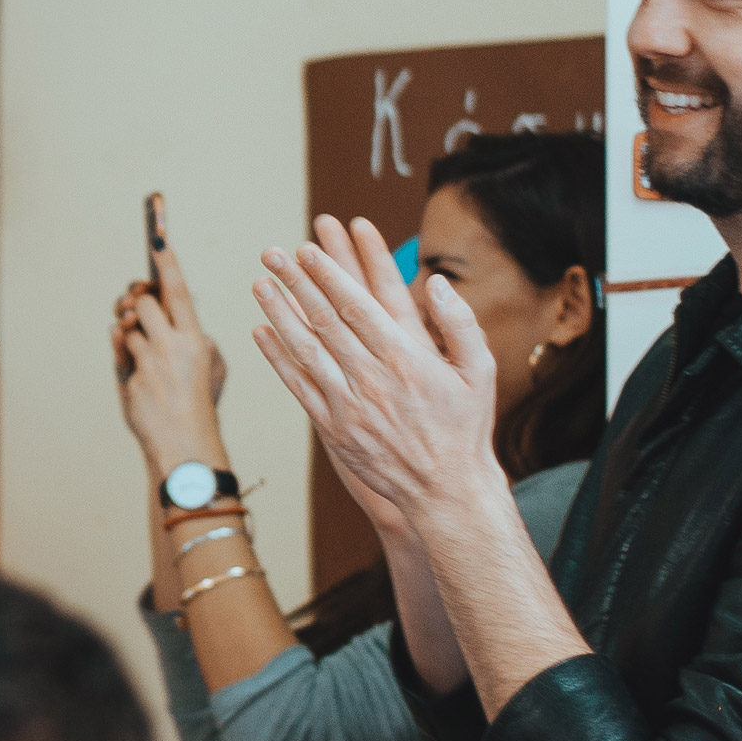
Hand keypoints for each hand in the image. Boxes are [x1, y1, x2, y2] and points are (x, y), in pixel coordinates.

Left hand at [110, 224, 230, 478]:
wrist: (184, 444)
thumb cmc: (197, 402)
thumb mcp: (208, 364)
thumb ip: (187, 332)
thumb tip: (152, 310)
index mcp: (197, 339)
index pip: (179, 291)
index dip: (167, 263)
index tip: (157, 238)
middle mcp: (173, 345)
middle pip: (144, 301)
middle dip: (137, 300)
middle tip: (136, 303)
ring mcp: (149, 360)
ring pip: (128, 324)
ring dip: (130, 329)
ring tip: (145, 347)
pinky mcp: (130, 374)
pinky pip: (119, 344)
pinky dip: (122, 344)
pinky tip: (131, 353)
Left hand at [250, 215, 507, 530]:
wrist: (445, 489)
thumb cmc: (465, 427)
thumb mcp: (481, 371)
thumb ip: (460, 323)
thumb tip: (436, 281)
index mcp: (406, 358)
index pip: (357, 306)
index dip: (328, 276)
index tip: (307, 251)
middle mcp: (372, 378)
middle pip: (325, 320)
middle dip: (297, 283)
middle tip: (273, 254)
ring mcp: (349, 404)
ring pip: (306, 349)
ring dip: (279, 315)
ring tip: (260, 285)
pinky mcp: (334, 427)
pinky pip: (299, 386)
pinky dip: (278, 359)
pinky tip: (262, 334)